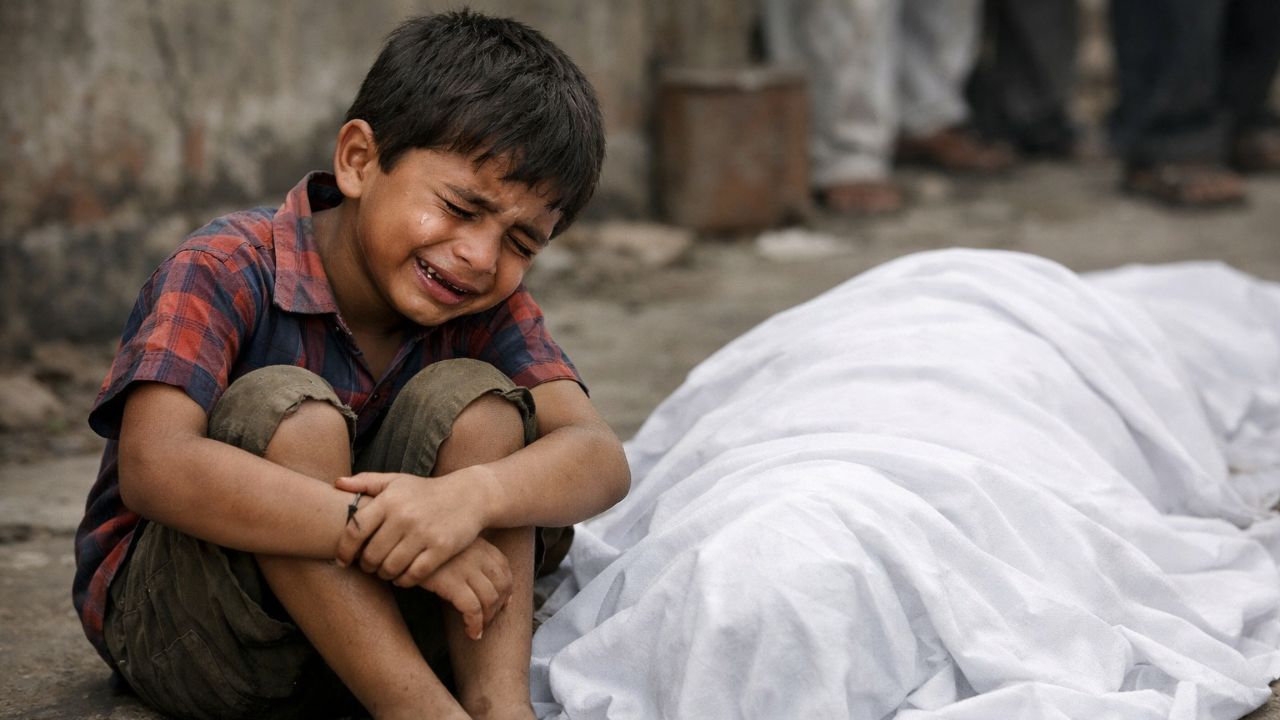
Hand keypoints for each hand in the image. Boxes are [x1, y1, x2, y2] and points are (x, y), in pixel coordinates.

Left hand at [334, 469, 492, 582]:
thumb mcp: (397, 481)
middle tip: (369, 566)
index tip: (342, 560)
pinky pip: (413, 575)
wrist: (469, 496)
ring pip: (390, 567)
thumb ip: (366, 482)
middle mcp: (404, 516)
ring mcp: (424, 534)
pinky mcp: (441, 549)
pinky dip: (403, 580)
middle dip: (366, 565)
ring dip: (384, 574)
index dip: (344, 550)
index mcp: (389, 500)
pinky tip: (403, 576)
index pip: (355, 530)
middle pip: (371, 554)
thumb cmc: (426, 491)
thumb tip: (336, 483)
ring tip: (385, 571)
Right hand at [419, 536, 513, 640]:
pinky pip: (473, 609)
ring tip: (478, 630)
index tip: (502, 604)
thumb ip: (469, 558)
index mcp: (479, 545)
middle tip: (487, 621)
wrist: (399, 545)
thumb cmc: (424, 549)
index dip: (506, 589)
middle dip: (498, 607)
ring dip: (487, 619)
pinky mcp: (452, 582)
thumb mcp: (451, 547)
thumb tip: (484, 583)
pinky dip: (475, 624)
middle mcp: (477, 555)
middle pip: (502, 585)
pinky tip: (470, 633)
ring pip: (490, 599)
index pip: (504, 569)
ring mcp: (466, 568)